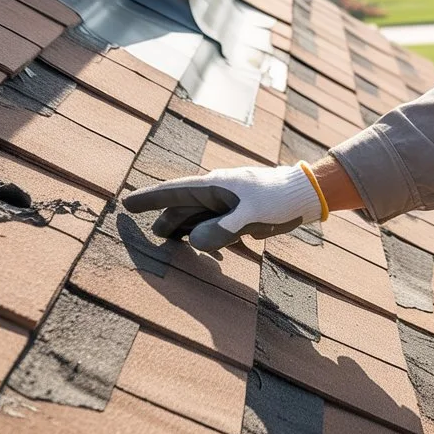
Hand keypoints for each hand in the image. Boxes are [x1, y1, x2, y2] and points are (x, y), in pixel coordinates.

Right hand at [124, 161, 327, 251]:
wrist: (306, 193)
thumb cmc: (279, 201)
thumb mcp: (250, 217)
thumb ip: (221, 230)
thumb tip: (192, 241)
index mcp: (215, 187)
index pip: (174, 192)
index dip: (150, 199)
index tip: (127, 203)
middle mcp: (218, 191)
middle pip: (184, 207)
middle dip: (168, 220)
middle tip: (152, 235)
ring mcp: (230, 200)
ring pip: (200, 216)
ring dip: (187, 229)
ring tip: (172, 242)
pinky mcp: (243, 210)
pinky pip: (217, 222)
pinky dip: (207, 234)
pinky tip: (207, 247)